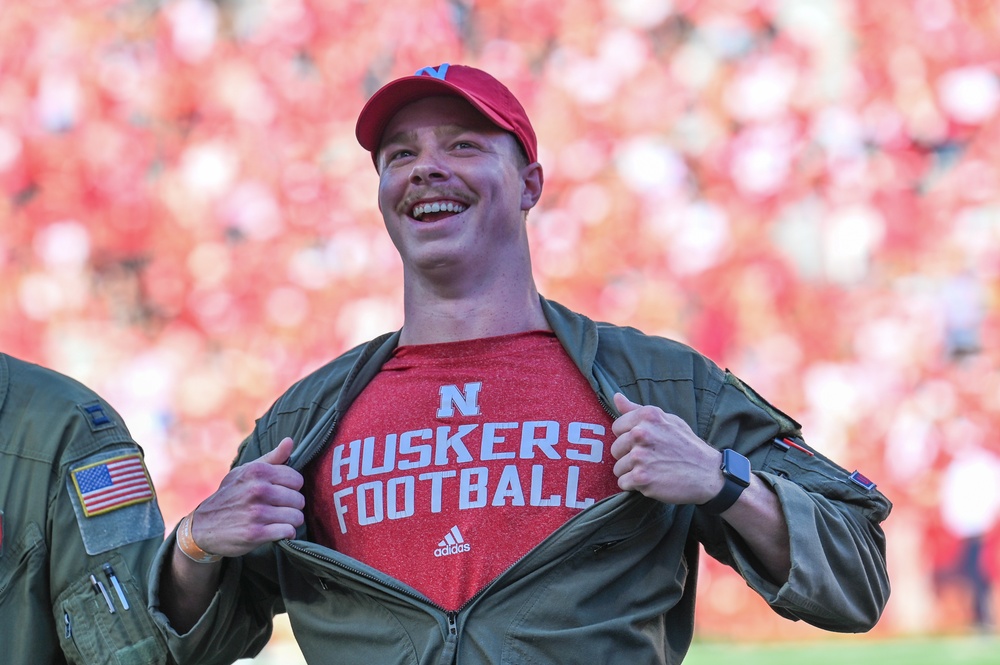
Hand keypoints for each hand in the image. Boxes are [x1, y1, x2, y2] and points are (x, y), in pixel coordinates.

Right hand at [190, 437, 304, 556]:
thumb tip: (290, 441)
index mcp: (257, 472)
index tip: (282, 492)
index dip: (293, 487)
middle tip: (279, 508)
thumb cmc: (230, 495)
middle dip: (292, 506)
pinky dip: (286, 533)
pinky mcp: (255, 533)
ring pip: (296, 517)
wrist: (202, 527)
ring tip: (279, 520)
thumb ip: (272, 458)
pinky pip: (288, 532)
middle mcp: (257, 490)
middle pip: (299, 499)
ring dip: (291, 521)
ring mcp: (256, 512)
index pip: (297, 479)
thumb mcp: (245, 472)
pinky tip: (277, 531)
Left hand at [610, 393, 722, 504]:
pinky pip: (623, 483)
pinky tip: (652, 481)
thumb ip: (638, 410)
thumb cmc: (686, 445)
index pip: (616, 427)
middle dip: (628, 456)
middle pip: (615, 449)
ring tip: (653, 470)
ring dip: (632, 473)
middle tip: (651, 459)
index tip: (644, 444)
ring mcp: (640, 456)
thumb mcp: (668, 420)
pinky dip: (634, 486)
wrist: (708, 473)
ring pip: (618, 468)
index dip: (628, 438)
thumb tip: (616, 397)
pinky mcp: (641, 478)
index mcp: (647, 416)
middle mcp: (641, 433)